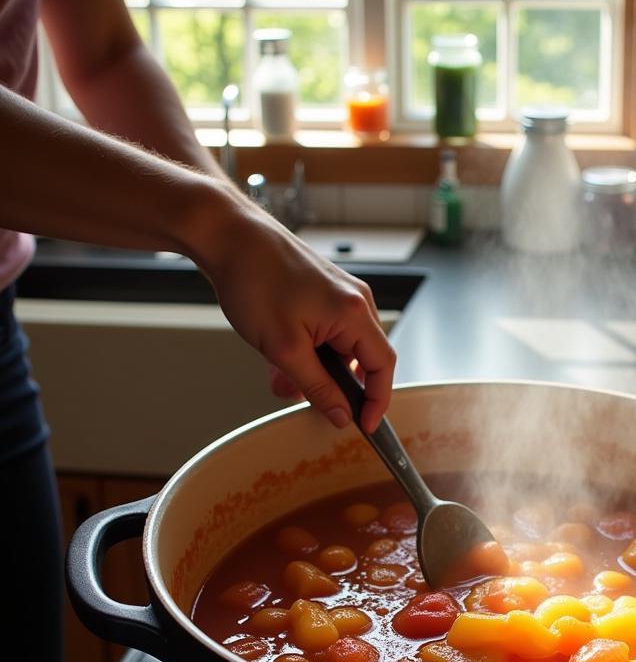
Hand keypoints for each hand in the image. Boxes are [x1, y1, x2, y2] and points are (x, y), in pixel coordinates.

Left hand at [195, 197, 395, 432]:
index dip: (377, 401)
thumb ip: (317, 387)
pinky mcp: (323, 290)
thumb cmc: (254, 280)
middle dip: (335, 385)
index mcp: (355, 312)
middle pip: (362, 358)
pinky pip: (326, 331)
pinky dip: (308, 350)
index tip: (364, 426)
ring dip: (316, 369)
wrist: (228, 235)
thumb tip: (341, 414)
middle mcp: (356, 300)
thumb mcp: (284, 349)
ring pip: (340, 347)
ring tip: (280, 379)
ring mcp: (340, 293)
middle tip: (309, 403)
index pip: (383, 366)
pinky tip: (279, 357)